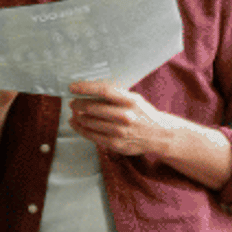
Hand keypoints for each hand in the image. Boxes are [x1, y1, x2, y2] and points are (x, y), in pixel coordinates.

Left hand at [66, 80, 184, 156]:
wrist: (159, 135)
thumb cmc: (142, 113)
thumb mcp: (133, 99)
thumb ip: (114, 95)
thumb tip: (86, 90)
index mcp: (130, 101)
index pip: (103, 91)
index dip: (85, 88)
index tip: (72, 87)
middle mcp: (125, 116)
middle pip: (91, 108)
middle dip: (77, 104)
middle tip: (73, 103)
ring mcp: (120, 131)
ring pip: (88, 122)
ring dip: (77, 117)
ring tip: (75, 113)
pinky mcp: (115, 144)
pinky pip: (91, 135)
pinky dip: (79, 128)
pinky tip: (76, 124)